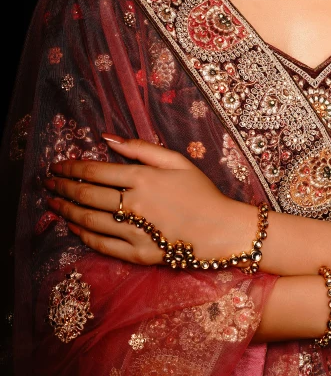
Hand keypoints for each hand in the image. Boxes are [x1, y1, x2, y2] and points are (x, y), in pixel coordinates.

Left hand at [44, 135, 256, 265]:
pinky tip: (74, 227)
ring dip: (68, 210)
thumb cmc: (201, 191)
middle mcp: (134, 203)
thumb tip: (106, 137)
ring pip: (89, 220)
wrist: (222, 229)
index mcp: (142, 177)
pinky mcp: (138, 254)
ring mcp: (134, 231)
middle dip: (63, 187)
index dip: (71, 168)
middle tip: (47, 183)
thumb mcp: (176, 160)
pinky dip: (84, 235)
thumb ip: (140, 147)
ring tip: (54, 203)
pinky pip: (102, 245)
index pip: (95, 171)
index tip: (57, 166)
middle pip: (87, 195)